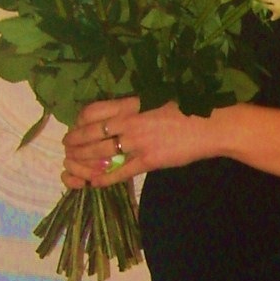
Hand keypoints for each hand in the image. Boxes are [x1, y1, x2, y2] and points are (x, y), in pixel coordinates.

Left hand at [62, 98, 221, 186]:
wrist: (211, 123)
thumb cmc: (186, 108)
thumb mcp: (155, 99)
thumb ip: (134, 107)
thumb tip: (117, 113)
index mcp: (130, 104)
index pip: (92, 112)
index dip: (79, 121)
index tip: (76, 126)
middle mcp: (129, 122)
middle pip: (90, 133)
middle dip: (74, 142)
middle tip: (68, 147)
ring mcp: (138, 142)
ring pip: (100, 153)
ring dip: (83, 160)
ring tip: (74, 164)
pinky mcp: (148, 160)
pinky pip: (120, 172)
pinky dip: (104, 178)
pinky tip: (94, 182)